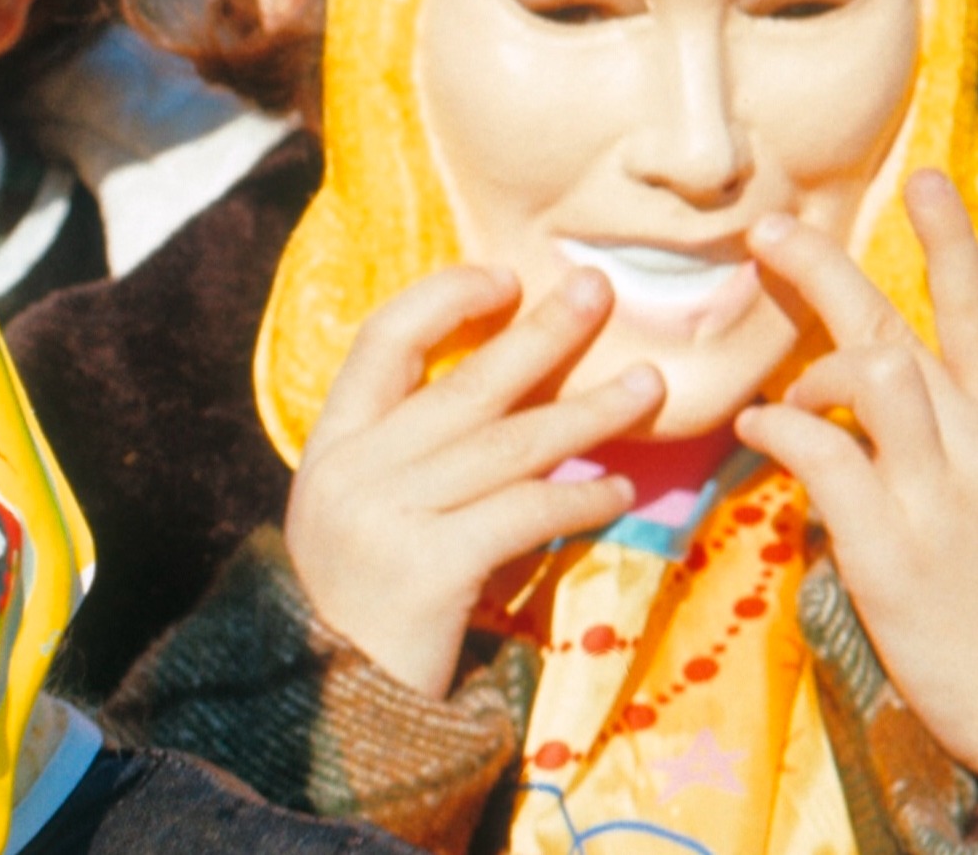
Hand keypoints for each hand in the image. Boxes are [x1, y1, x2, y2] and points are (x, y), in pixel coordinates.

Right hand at [287, 265, 656, 698]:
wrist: (330, 705)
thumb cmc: (364, 602)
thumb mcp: (367, 512)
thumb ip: (417, 455)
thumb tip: (518, 392)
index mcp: (332, 443)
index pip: (384, 340)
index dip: (445, 299)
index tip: (506, 278)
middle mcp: (352, 468)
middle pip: (463, 382)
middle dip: (541, 332)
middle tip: (600, 289)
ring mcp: (386, 515)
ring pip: (507, 445)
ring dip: (587, 412)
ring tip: (652, 386)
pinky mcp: (428, 567)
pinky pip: (523, 514)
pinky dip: (581, 499)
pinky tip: (623, 489)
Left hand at [737, 171, 977, 769]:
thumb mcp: (972, 498)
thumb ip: (932, 441)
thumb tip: (859, 400)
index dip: (958, 246)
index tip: (927, 181)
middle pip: (909, 329)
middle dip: (833, 268)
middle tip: (767, 228)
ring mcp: (941, 490)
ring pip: (882, 371)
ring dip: (814, 363)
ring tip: (782, 386)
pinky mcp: (895, 541)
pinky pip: (828, 452)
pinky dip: (784, 428)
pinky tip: (761, 430)